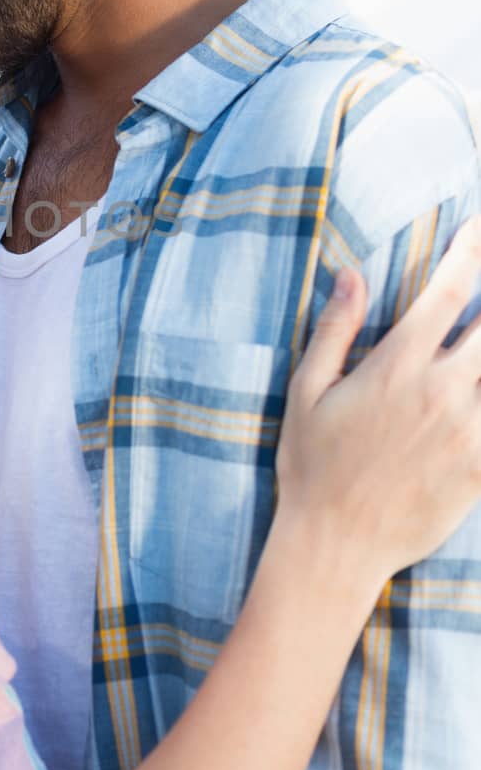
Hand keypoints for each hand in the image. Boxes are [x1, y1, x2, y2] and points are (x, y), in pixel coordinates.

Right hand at [275, 214, 480, 588]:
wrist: (335, 546)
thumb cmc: (312, 466)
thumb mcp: (306, 390)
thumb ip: (336, 328)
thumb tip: (353, 273)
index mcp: (396, 365)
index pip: (448, 290)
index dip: (472, 250)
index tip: (480, 224)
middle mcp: (441, 391)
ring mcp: (467, 431)